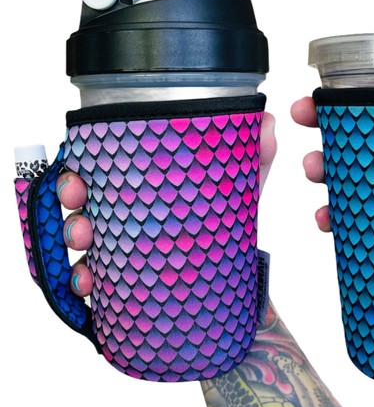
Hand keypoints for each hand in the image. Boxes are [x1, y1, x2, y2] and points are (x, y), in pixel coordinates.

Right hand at [56, 112, 276, 296]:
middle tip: (79, 211)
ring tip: (84, 253)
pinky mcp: (124, 270)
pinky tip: (88, 285)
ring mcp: (119, 239)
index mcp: (142, 178)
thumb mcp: (239, 183)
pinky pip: (94, 274)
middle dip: (70, 204)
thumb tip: (269, 121)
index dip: (79, 170)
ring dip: (74, 243)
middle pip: (81, 198)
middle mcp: (123, 205)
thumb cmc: (225, 213)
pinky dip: (85, 280)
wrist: (232, 262)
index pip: (99, 166)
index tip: (77, 178)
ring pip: (81, 236)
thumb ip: (256, 154)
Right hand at [290, 96, 373, 275]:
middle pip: (359, 139)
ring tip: (314, 170)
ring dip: (322, 167)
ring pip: (345, 175)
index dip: (360, 99)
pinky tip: (326, 219)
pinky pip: (348, 219)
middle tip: (304, 116)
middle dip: (325, 123)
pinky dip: (331, 217)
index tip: (329, 90)